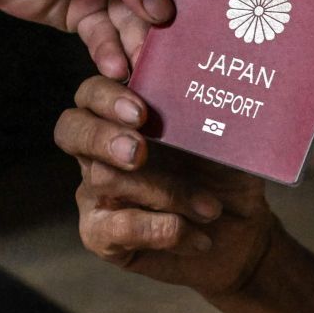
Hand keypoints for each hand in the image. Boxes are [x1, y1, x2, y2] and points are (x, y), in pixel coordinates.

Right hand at [54, 76, 275, 293]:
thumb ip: (202, 107)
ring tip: (209, 208)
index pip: (94, 90)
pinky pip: (116, 228)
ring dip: (165, 193)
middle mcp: (103, 149)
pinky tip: (196, 235)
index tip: (131, 91)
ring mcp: (97, 192)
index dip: (104, 88)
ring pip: (105, 178)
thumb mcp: (224, 137)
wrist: (241, 231)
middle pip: (71, 128)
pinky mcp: (102, 234)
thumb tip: (200, 77)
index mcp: (126, 114)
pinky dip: (162, 230)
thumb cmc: (226, 173)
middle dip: (103, 134)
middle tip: (141, 149)